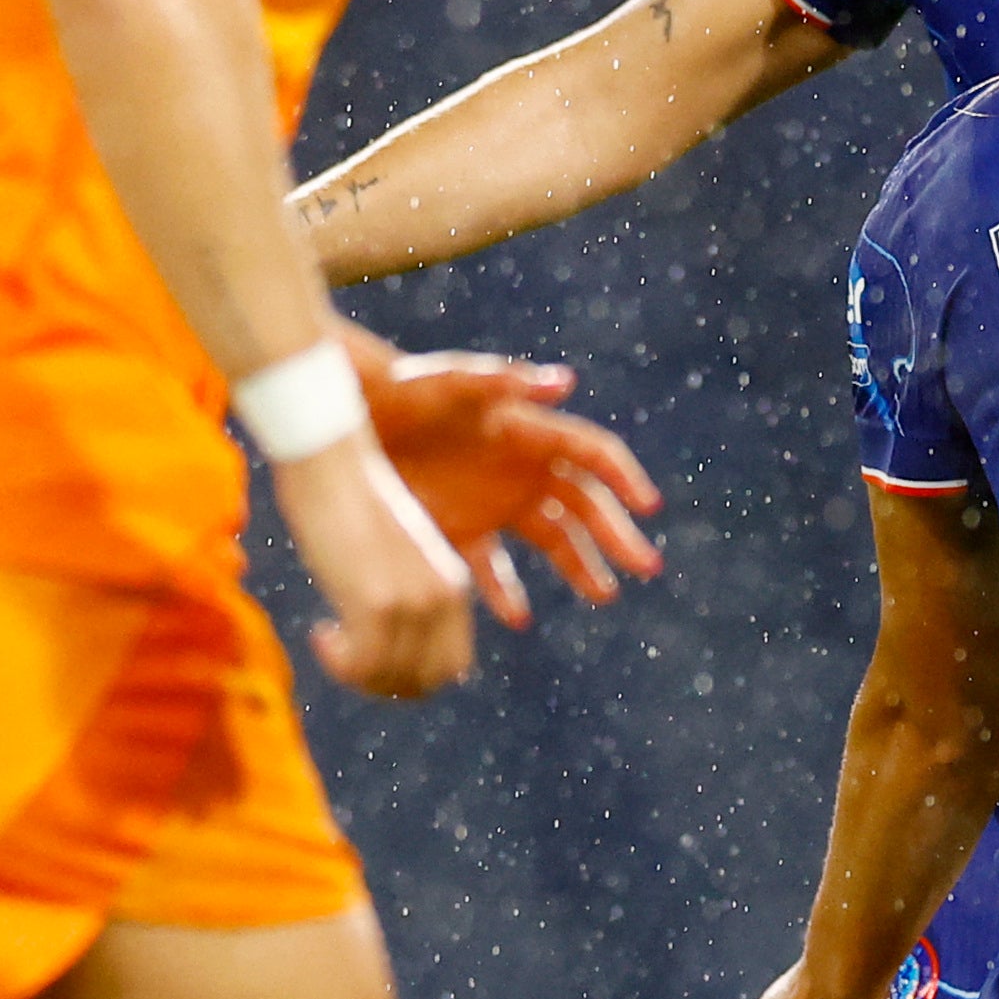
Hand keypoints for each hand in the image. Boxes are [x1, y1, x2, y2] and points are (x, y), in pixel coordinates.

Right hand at [274, 433, 479, 698]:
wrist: (334, 464)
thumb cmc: (354, 504)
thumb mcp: (399, 557)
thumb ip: (408, 596)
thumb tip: (388, 645)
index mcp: (455, 587)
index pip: (452, 668)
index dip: (412, 678)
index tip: (376, 658)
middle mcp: (443, 597)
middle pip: (426, 682)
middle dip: (384, 684)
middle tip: (347, 660)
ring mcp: (413, 601)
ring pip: (391, 677)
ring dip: (355, 673)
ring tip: (330, 639)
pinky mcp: (376, 601)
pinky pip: (363, 664)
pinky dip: (339, 663)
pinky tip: (321, 632)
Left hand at [355, 344, 664, 626]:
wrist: (350, 415)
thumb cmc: (406, 389)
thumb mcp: (452, 382)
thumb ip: (504, 380)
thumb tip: (566, 382)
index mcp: (531, 432)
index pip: (593, 454)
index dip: (624, 477)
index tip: (648, 507)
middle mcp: (522, 469)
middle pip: (585, 505)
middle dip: (617, 535)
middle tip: (644, 567)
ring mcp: (493, 503)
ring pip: (552, 540)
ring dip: (580, 566)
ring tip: (604, 596)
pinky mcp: (459, 530)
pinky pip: (492, 568)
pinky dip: (506, 593)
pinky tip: (517, 619)